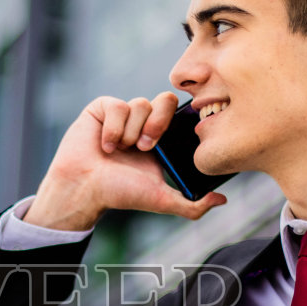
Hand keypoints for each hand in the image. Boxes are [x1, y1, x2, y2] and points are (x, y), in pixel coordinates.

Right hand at [23, 93, 228, 230]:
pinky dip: (112, 128)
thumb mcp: (160, 200)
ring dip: (131, 131)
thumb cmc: (119, 194)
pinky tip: (104, 145)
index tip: (170, 141)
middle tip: (146, 146)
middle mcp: (143, 122)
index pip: (180, 115)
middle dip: (158, 123)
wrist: (84, 189)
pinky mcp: (102, 108)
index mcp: (160, 138)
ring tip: (120, 151)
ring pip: (140, 103)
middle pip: (166, 100)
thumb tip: (222, 201)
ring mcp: (123, 113)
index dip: (180, 120)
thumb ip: (193, 204)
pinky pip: (117, 104)